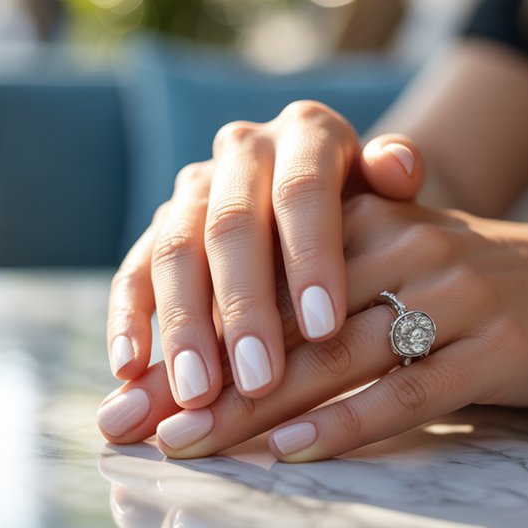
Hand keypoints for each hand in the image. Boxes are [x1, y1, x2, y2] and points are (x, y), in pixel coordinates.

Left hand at [99, 195, 527, 459]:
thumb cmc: (454, 285)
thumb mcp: (383, 262)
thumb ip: (306, 293)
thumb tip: (204, 348)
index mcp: (363, 219)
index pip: (259, 281)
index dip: (190, 334)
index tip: (129, 387)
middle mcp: (404, 246)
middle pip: (284, 321)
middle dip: (202, 376)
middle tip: (135, 424)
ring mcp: (453, 294)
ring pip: (335, 355)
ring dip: (255, 406)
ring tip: (190, 442)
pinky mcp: (494, 346)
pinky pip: (405, 391)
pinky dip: (343, 423)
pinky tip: (288, 450)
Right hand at [105, 100, 424, 408]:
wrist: (326, 203)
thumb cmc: (374, 211)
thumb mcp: (394, 193)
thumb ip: (396, 180)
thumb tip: (400, 169)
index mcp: (306, 132)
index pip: (303, 190)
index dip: (311, 257)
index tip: (326, 328)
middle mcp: (242, 150)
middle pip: (231, 226)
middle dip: (244, 308)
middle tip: (258, 380)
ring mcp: (193, 188)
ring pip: (176, 252)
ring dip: (183, 327)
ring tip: (197, 395)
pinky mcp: (157, 228)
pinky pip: (133, 271)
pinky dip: (127, 319)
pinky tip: (129, 370)